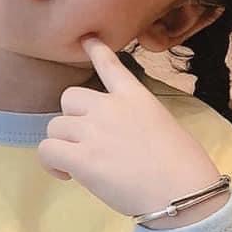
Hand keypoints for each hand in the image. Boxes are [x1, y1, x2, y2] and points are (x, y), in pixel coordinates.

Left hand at [37, 36, 226, 219]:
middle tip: (85, 143)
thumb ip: (137, 122)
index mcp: (135, 96)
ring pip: (55, 126)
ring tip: (76, 165)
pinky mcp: (81, 158)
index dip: (96, 50)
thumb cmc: (184, 167)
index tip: (86, 39)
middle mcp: (110, 107)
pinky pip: (47, 150)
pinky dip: (51, 163)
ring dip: (62, 144)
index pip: (110, 65)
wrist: (181, 191)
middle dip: (72, 119)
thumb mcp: (165, 126)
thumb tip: (121, 139)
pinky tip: (66, 174)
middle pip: (69, 99)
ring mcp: (93, 130)